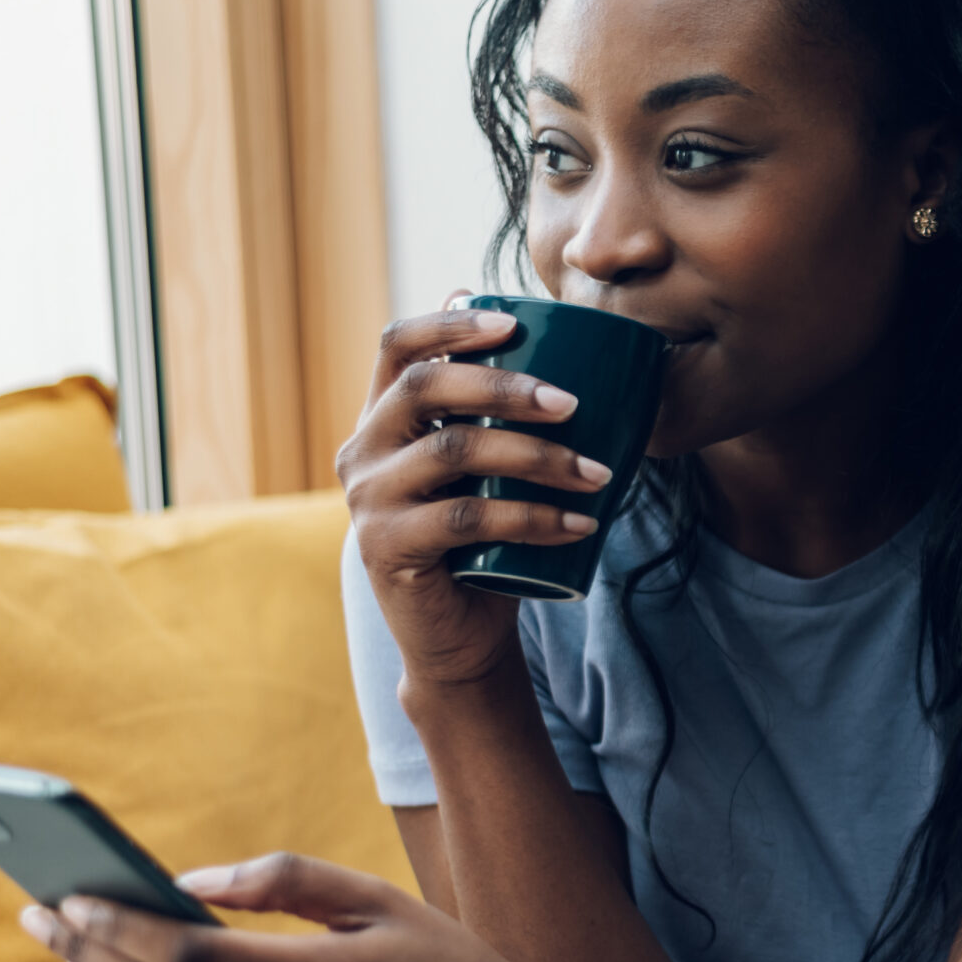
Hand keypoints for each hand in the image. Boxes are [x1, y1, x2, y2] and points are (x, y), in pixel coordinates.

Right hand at [336, 296, 614, 686]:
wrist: (459, 638)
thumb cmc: (485, 544)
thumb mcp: (491, 473)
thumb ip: (500, 417)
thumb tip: (553, 339)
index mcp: (383, 419)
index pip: (397, 347)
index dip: (449, 325)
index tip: (513, 323)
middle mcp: (363, 451)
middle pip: (423, 389)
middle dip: (504, 386)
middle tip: (572, 403)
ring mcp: (368, 501)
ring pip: (454, 451)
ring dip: (537, 457)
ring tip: (598, 474)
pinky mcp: (387, 548)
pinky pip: (467, 518)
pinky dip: (533, 518)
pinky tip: (581, 524)